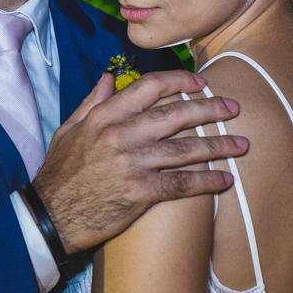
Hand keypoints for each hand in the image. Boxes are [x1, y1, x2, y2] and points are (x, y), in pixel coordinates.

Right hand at [34, 70, 246, 253]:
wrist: (50, 215)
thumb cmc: (59, 172)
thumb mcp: (68, 130)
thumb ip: (91, 102)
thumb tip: (107, 77)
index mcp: (103, 117)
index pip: (148, 88)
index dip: (179, 81)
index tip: (200, 82)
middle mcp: (119, 135)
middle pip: (175, 114)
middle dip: (209, 108)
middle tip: (234, 107)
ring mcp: (131, 164)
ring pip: (184, 148)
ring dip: (218, 145)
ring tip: (242, 144)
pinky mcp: (139, 193)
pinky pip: (181, 183)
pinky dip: (206, 181)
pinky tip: (225, 179)